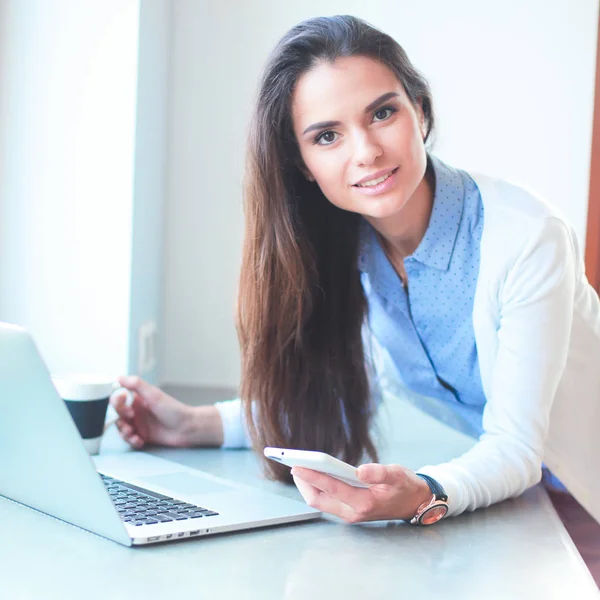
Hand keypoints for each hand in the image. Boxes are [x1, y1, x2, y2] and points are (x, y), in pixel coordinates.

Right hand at [111, 376, 197, 448]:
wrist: (186, 428)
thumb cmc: (173, 410)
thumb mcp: (153, 395)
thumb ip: (136, 385)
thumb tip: (119, 377)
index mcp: (139, 400)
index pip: (119, 399)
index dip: (118, 401)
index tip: (123, 401)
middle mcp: (137, 412)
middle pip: (118, 415)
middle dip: (120, 418)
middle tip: (130, 418)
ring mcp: (140, 425)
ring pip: (122, 429)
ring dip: (124, 432)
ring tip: (131, 433)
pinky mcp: (143, 436)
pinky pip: (130, 440)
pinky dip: (132, 441)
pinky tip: (139, 440)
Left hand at [291, 463, 431, 522]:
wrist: (414, 503)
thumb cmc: (405, 486)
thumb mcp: (398, 475)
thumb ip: (380, 472)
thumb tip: (360, 470)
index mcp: (364, 502)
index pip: (331, 488)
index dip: (313, 476)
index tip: (298, 466)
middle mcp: (353, 512)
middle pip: (318, 500)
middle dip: (303, 483)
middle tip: (293, 464)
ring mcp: (349, 514)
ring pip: (319, 502)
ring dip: (307, 486)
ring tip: (298, 468)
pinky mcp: (348, 511)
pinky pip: (325, 501)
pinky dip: (316, 488)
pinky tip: (312, 475)